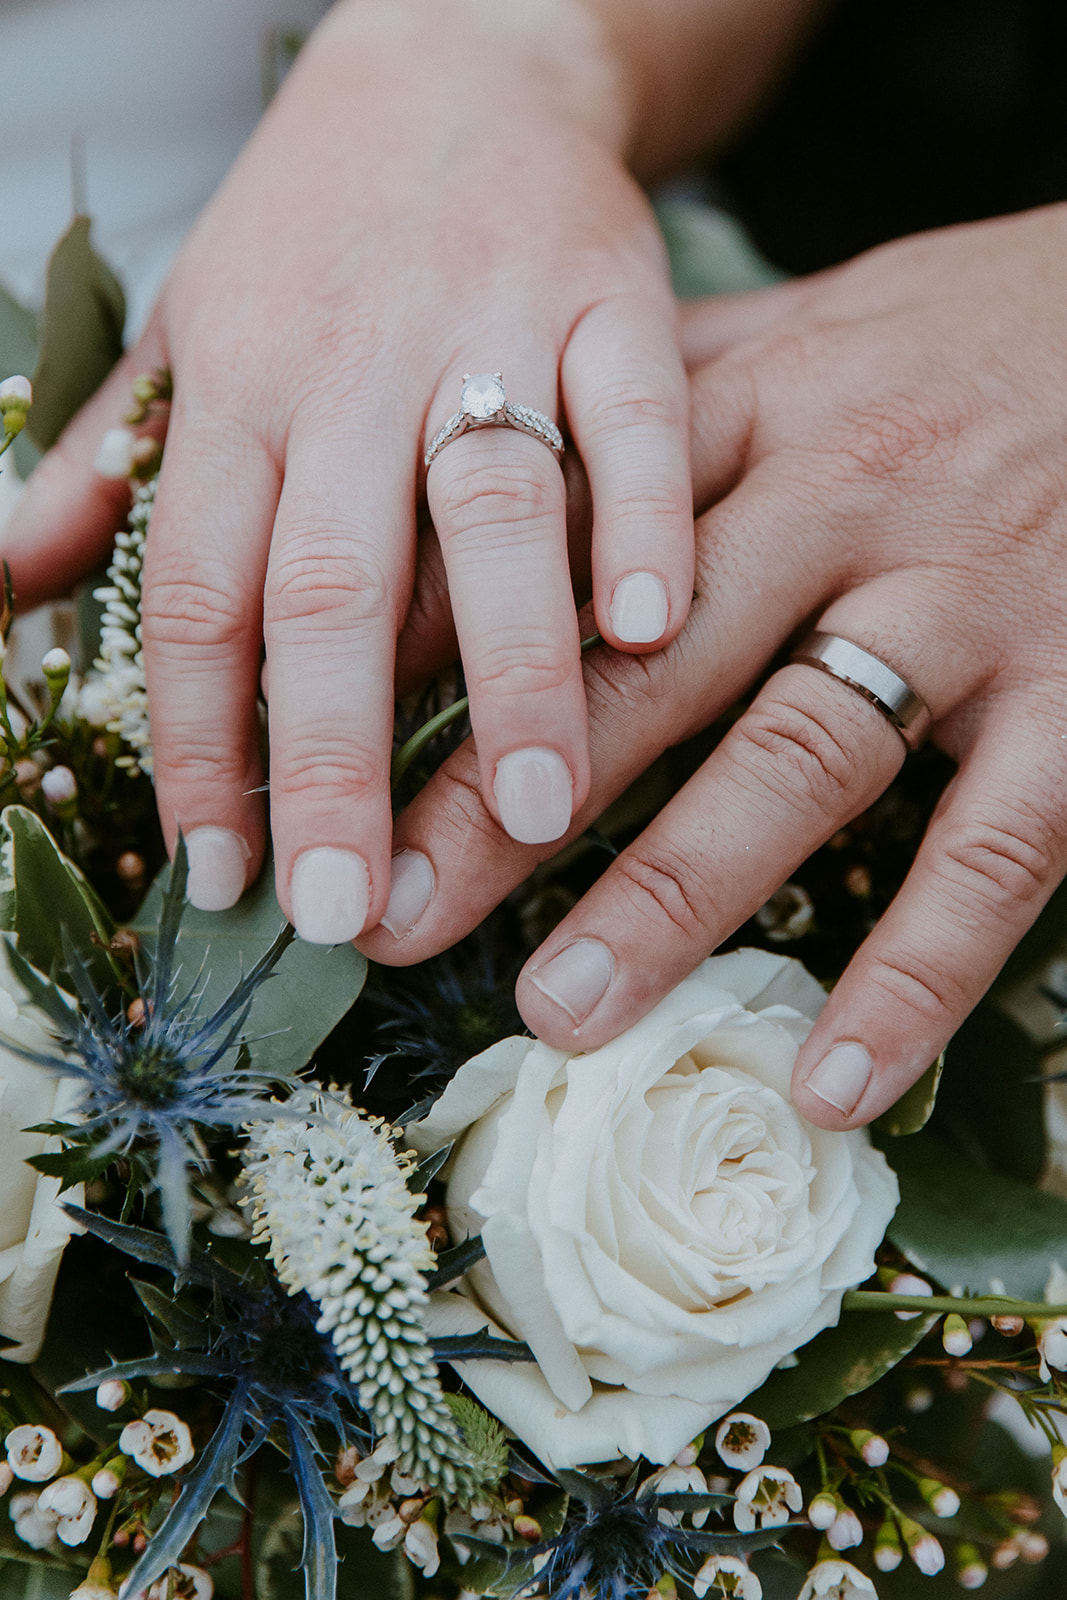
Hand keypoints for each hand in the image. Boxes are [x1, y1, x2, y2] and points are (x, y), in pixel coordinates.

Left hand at [1, 0, 692, 936]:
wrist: (460, 61)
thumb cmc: (316, 231)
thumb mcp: (187, 332)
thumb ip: (110, 472)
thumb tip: (3, 594)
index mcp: (240, 393)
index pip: (202, 594)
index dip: (203, 742)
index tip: (220, 872)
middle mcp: (352, 370)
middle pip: (331, 584)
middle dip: (335, 756)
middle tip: (352, 903)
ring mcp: (489, 327)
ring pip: (488, 510)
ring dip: (510, 668)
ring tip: (530, 811)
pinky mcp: (613, 294)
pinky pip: (634, 411)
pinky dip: (645, 515)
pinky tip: (653, 628)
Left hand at [360, 203, 1066, 1128]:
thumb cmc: (963, 334)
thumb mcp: (799, 332)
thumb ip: (653, 417)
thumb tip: (480, 503)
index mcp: (759, 413)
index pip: (567, 541)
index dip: (441, 651)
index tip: (331, 755)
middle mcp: (852, 501)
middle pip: (651, 665)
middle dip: (508, 801)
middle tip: (392, 918)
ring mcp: (973, 600)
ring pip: (802, 758)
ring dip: (674, 895)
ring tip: (558, 1010)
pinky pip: (994, 851)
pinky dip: (913, 973)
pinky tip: (830, 1079)